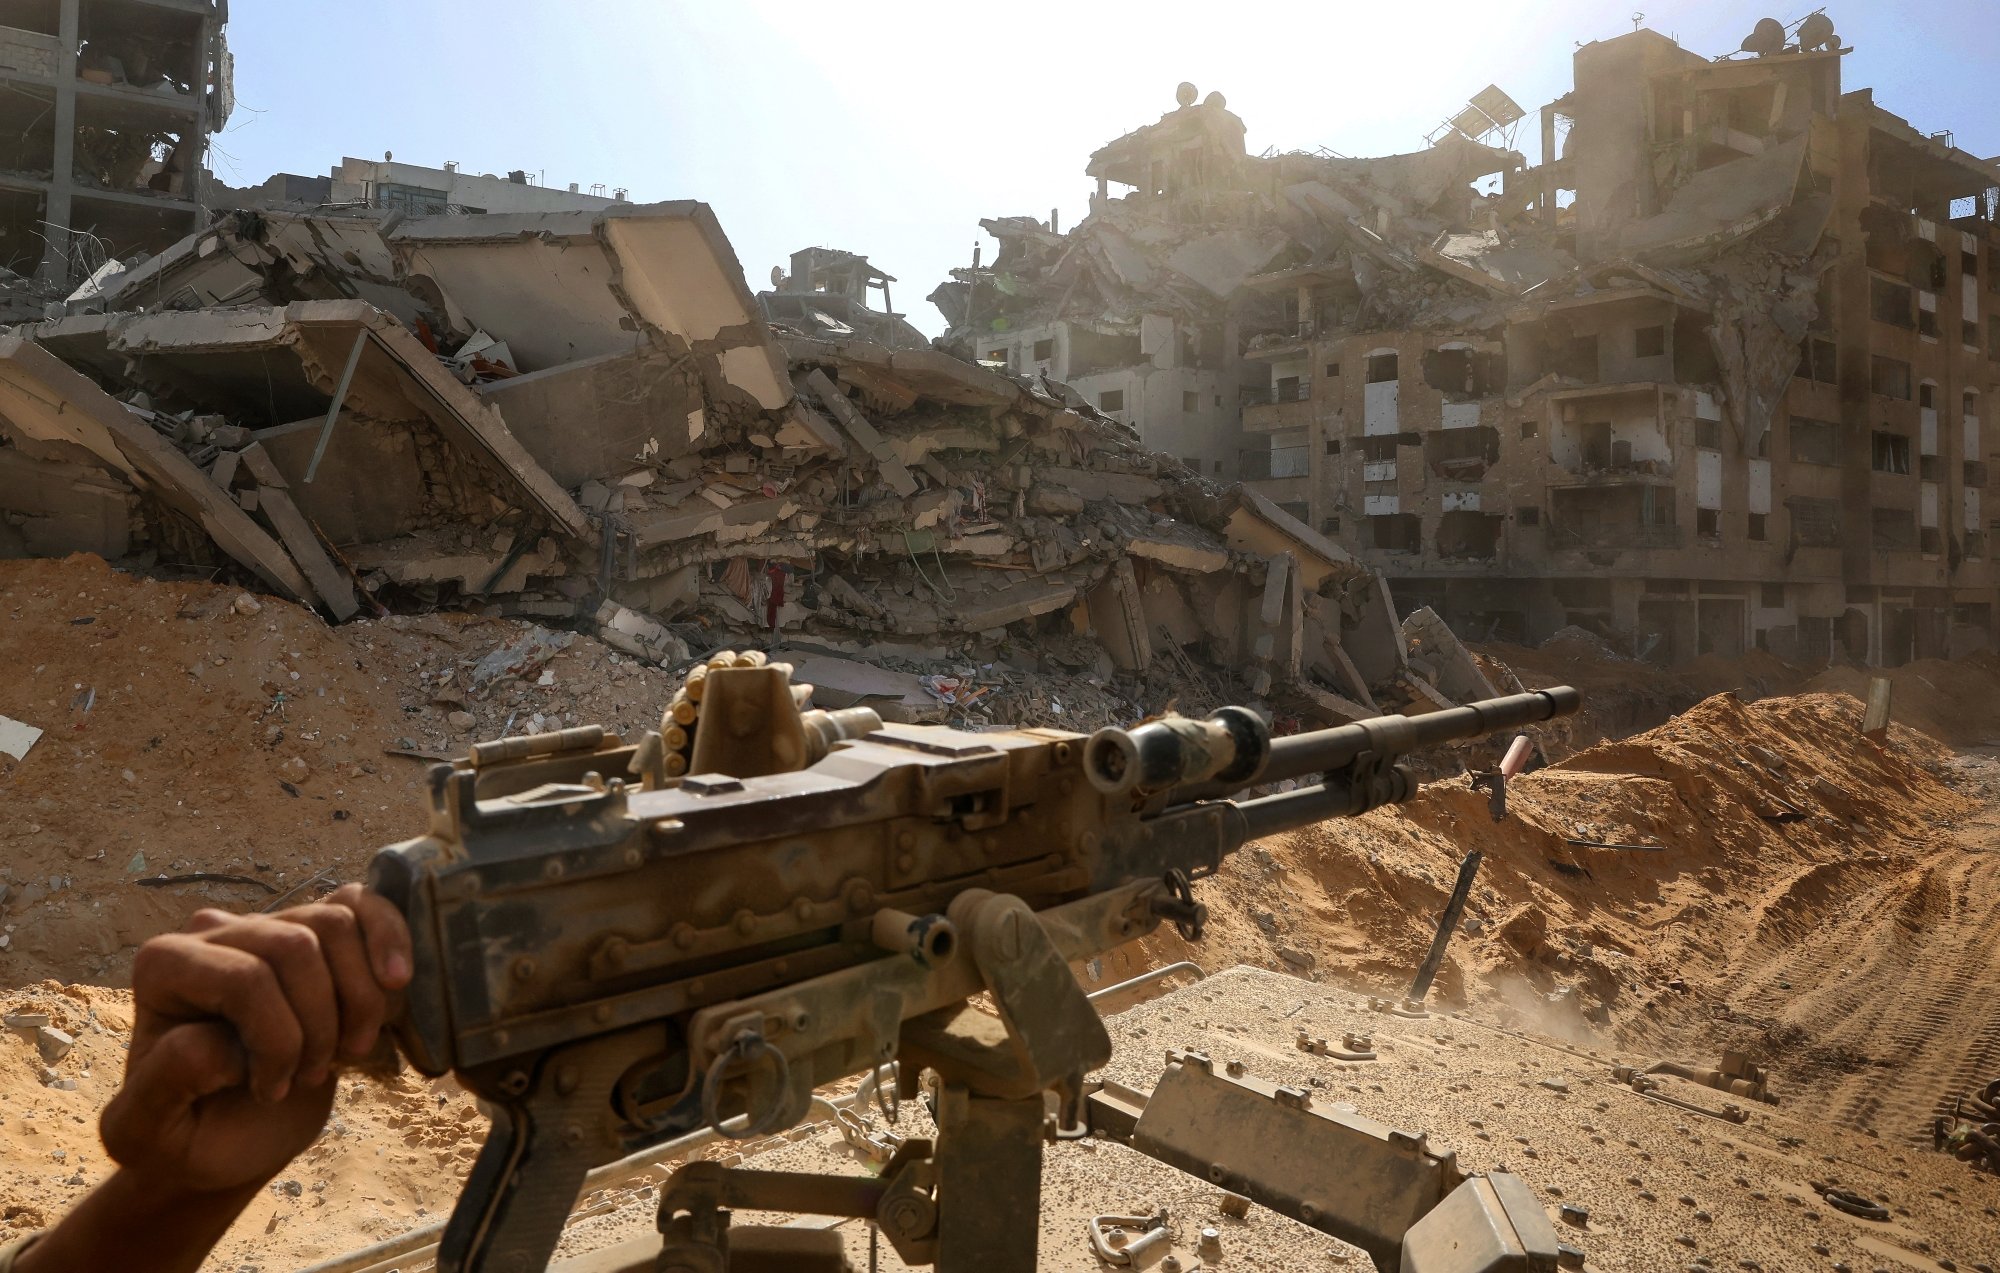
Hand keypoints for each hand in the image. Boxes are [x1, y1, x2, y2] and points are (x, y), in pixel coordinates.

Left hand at [100, 883, 412, 1193]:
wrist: (230, 1136)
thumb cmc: (188, 1133)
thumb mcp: (151, 1130)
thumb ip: (167, 1079)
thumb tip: (220, 1035)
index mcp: (163, 967)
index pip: (247, 978)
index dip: (278, 1042)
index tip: (272, 1091)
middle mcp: (214, 932)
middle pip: (298, 944)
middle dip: (321, 1024)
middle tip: (312, 1076)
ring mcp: (270, 925)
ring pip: (337, 924)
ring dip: (359, 999)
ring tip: (346, 1050)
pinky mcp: (317, 933)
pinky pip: (363, 904)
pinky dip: (391, 938)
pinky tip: (396, 983)